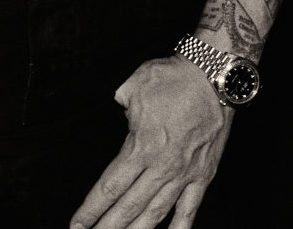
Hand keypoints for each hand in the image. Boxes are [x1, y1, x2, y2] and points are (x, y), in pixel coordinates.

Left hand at [70, 57, 233, 228]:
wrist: (215, 78)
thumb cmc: (173, 79)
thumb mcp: (132, 88)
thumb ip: (122, 105)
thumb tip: (121, 111)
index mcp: (140, 148)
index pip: (109, 187)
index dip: (91, 208)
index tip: (77, 223)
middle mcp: (161, 167)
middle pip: (128, 206)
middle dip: (107, 226)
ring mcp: (184, 174)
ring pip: (156, 213)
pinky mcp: (204, 175)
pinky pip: (191, 208)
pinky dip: (180, 226)